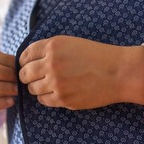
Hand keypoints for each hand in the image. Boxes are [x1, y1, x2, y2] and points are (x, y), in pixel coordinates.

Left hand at [19, 35, 143, 109]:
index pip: (25, 55)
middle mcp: (51, 64)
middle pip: (25, 74)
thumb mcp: (72, 43)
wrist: (119, 72)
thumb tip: (30, 61)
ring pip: (32, 89)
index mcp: (53, 46)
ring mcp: (56, 83)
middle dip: (27, 76)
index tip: (28, 65)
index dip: (24, 62)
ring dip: (37, 87)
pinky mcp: (63, 99)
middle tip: (34, 78)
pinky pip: (44, 100)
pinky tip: (56, 92)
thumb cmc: (97, 56)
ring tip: (48, 85)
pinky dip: (46, 97)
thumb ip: (50, 50)